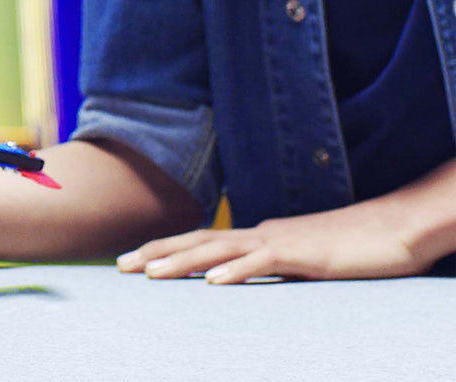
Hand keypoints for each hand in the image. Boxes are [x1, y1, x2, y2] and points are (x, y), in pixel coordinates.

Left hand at [117, 201, 431, 282]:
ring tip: (150, 275)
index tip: (133, 261)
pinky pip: (264, 263)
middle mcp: (260, 234)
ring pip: (221, 251)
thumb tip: (245, 274)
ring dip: (183, 263)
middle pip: (198, 242)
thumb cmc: (349, 247)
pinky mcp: (304, 255)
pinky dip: (236, 272)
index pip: (201, 241)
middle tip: (121, 267)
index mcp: (257, 236)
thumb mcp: (301, 260)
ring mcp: (280, 242)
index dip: (165, 249)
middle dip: (158, 254)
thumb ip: (272, 264)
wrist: (391, 228)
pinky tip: (213, 284)